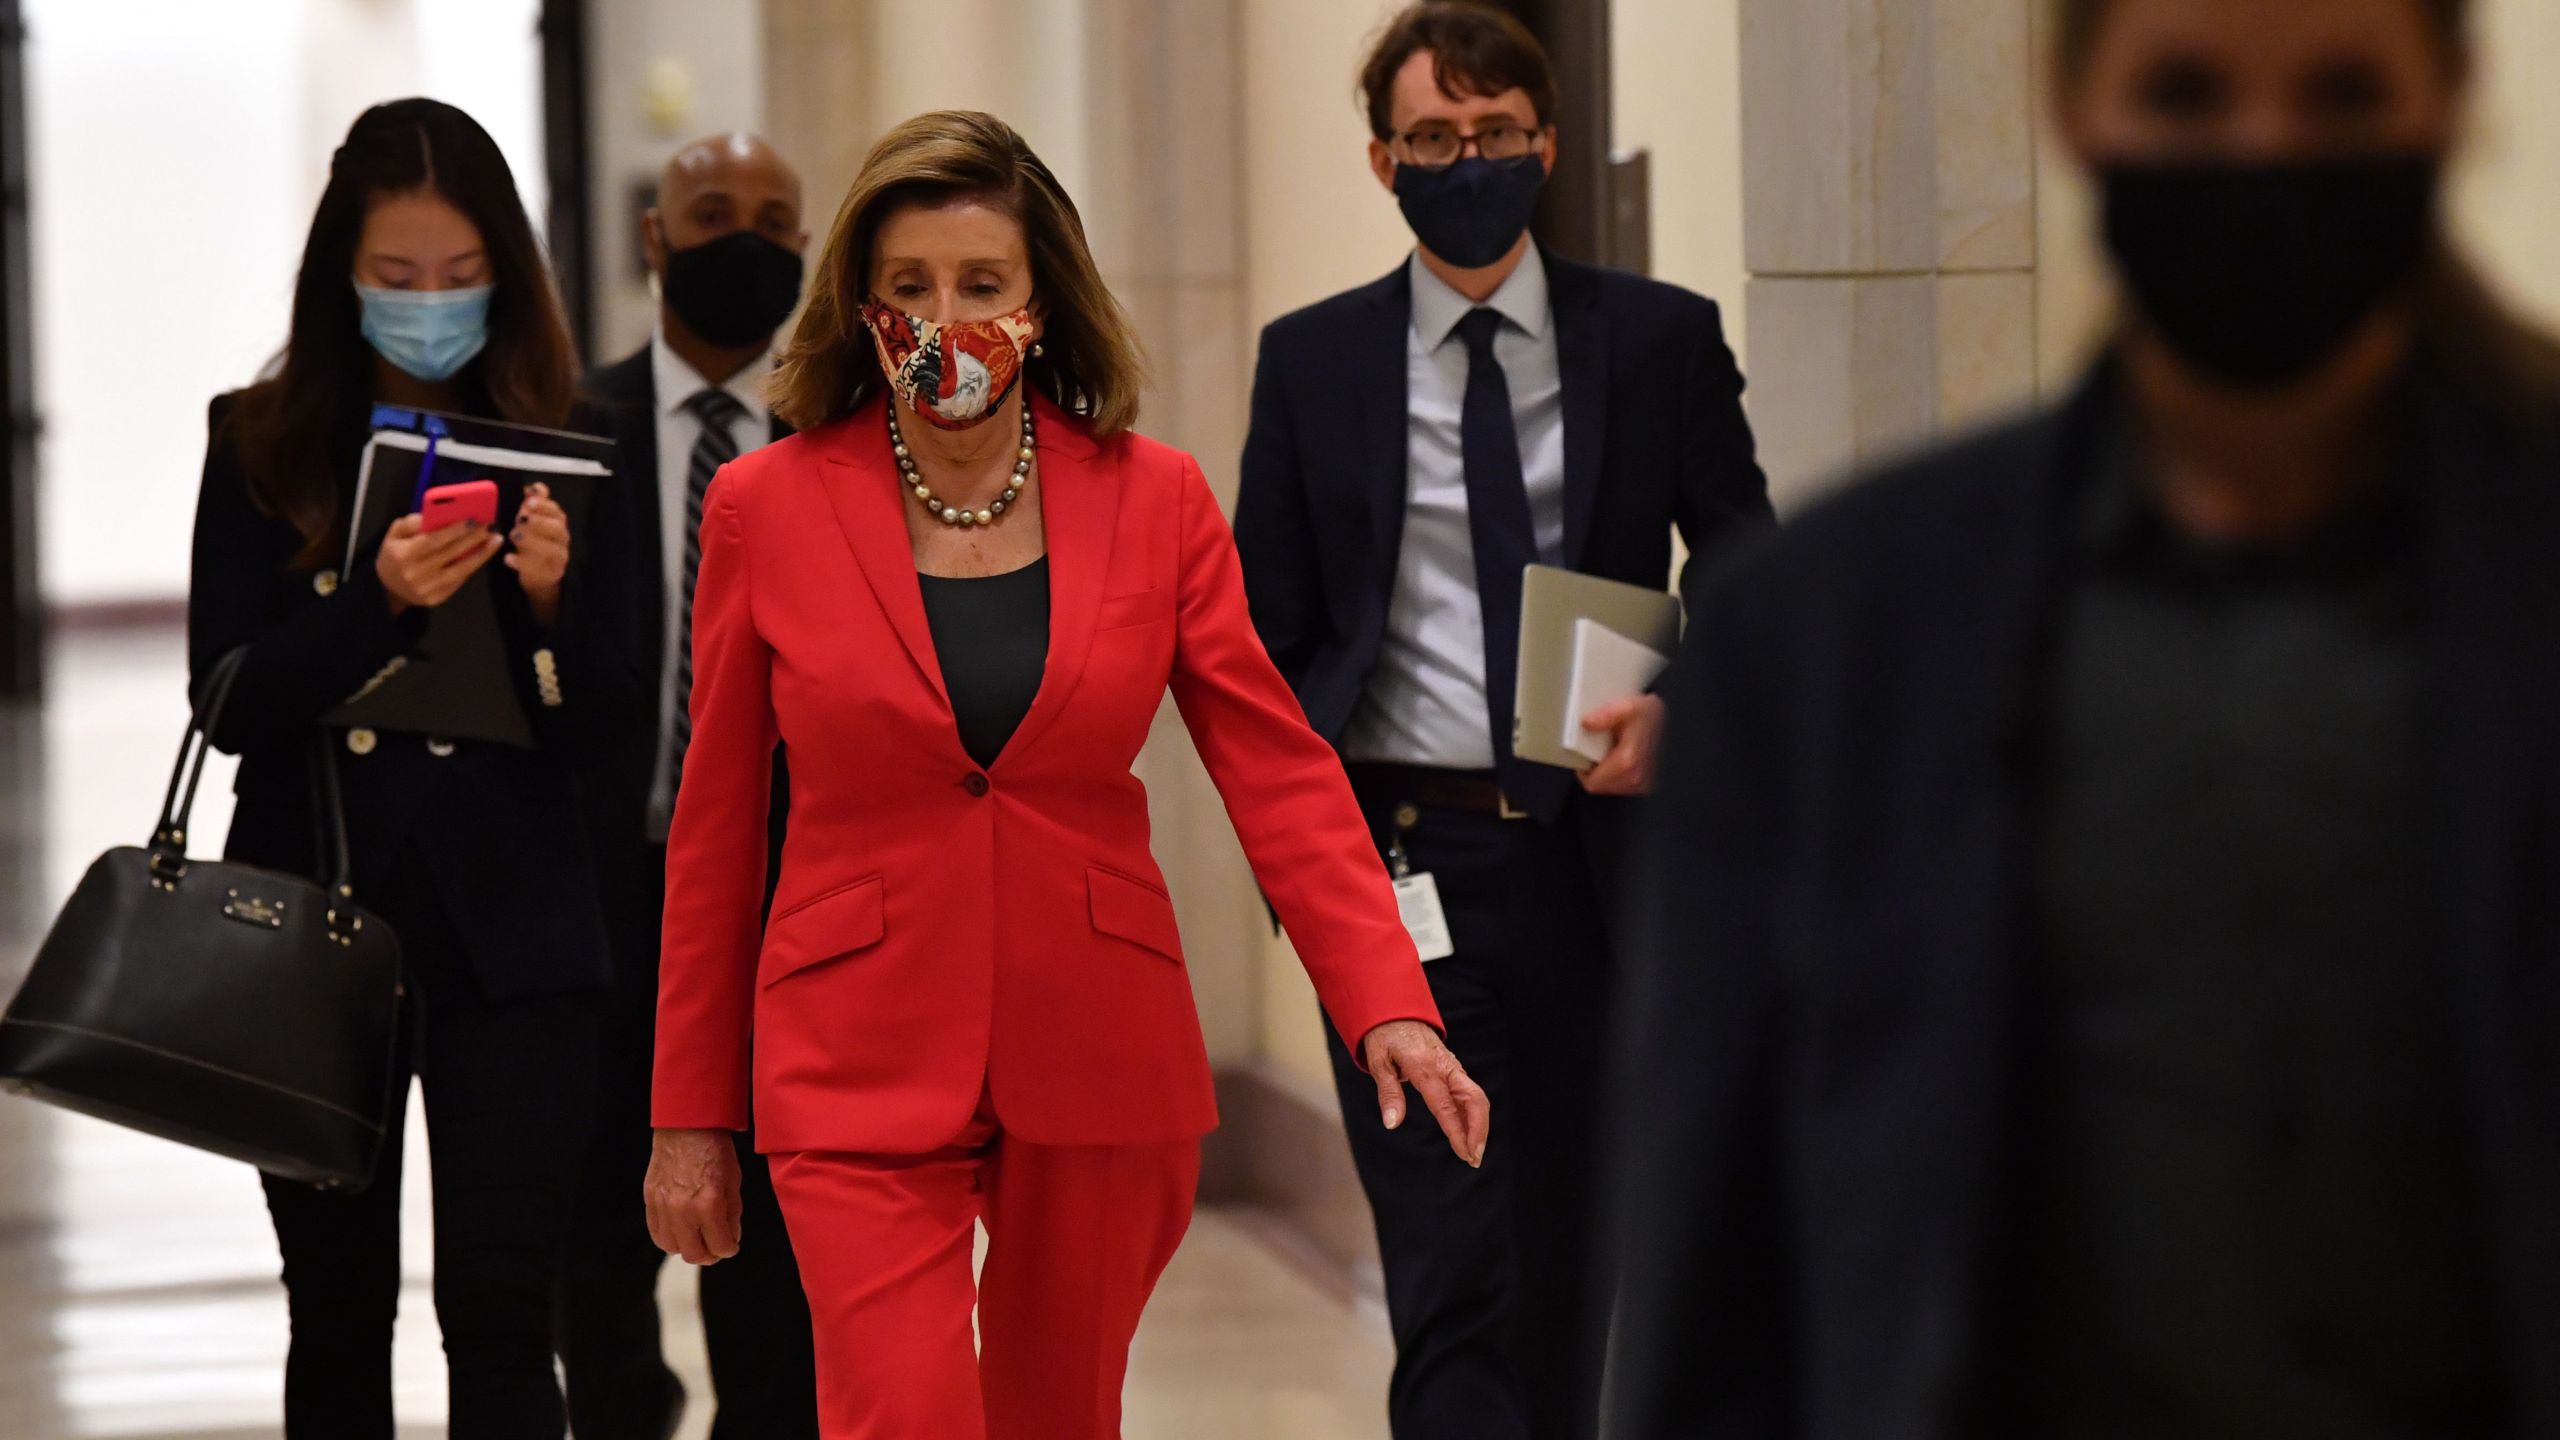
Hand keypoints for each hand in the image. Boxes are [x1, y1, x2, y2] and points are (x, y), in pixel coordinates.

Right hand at [375, 512, 501, 614]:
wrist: (388, 589)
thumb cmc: (394, 555)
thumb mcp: (393, 534)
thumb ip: (410, 523)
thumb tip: (434, 515)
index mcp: (403, 554)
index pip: (433, 540)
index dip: (455, 530)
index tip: (474, 519)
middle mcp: (415, 573)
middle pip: (450, 553)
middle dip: (473, 538)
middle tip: (491, 526)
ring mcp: (427, 588)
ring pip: (460, 569)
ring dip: (481, 554)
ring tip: (496, 540)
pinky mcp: (436, 599)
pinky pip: (459, 581)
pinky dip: (472, 566)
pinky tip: (484, 554)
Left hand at [506, 482, 571, 625]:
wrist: (540, 577)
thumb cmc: (534, 543)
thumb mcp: (532, 522)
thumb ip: (534, 504)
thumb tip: (532, 487)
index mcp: (558, 524)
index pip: (556, 511)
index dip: (543, 505)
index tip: (528, 500)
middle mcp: (562, 540)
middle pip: (558, 529)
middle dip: (539, 522)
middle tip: (520, 519)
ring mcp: (558, 559)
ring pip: (551, 550)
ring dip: (532, 541)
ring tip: (514, 536)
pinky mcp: (549, 575)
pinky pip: (538, 569)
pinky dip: (522, 563)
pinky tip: (508, 558)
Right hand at [645, 1127, 742, 1265]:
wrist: (686, 1125)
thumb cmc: (715, 1149)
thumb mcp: (733, 1181)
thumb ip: (732, 1214)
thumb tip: (731, 1238)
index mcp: (709, 1204)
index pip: (720, 1246)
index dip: (730, 1249)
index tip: (732, 1246)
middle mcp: (683, 1210)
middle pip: (694, 1254)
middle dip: (710, 1255)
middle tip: (717, 1248)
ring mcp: (663, 1206)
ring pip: (672, 1247)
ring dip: (688, 1248)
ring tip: (699, 1240)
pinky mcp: (649, 1199)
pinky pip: (656, 1232)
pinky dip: (669, 1238)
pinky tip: (680, 1232)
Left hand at [1362, 1019, 1489, 1167]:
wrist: (1397, 1010)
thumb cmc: (1385, 1036)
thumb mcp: (1378, 1062)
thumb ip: (1388, 1093)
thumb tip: (1392, 1123)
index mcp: (1425, 1067)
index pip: (1446, 1105)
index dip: (1456, 1131)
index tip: (1463, 1153)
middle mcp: (1445, 1066)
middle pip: (1475, 1099)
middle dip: (1479, 1131)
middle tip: (1473, 1159)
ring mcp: (1453, 1067)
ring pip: (1477, 1097)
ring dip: (1479, 1125)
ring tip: (1472, 1152)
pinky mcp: (1454, 1069)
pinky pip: (1469, 1093)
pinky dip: (1473, 1115)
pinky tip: (1468, 1133)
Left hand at [1578, 693, 1664, 795]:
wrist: (1672, 722)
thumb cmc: (1653, 715)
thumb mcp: (1628, 707)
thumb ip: (1606, 714)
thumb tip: (1587, 723)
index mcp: (1627, 762)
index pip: (1592, 782)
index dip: (1584, 769)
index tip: (1586, 754)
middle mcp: (1636, 777)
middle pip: (1601, 786)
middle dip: (1596, 769)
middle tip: (1601, 749)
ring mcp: (1643, 783)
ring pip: (1612, 787)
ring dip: (1608, 772)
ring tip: (1614, 751)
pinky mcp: (1648, 784)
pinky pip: (1625, 786)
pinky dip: (1620, 774)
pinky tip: (1624, 757)